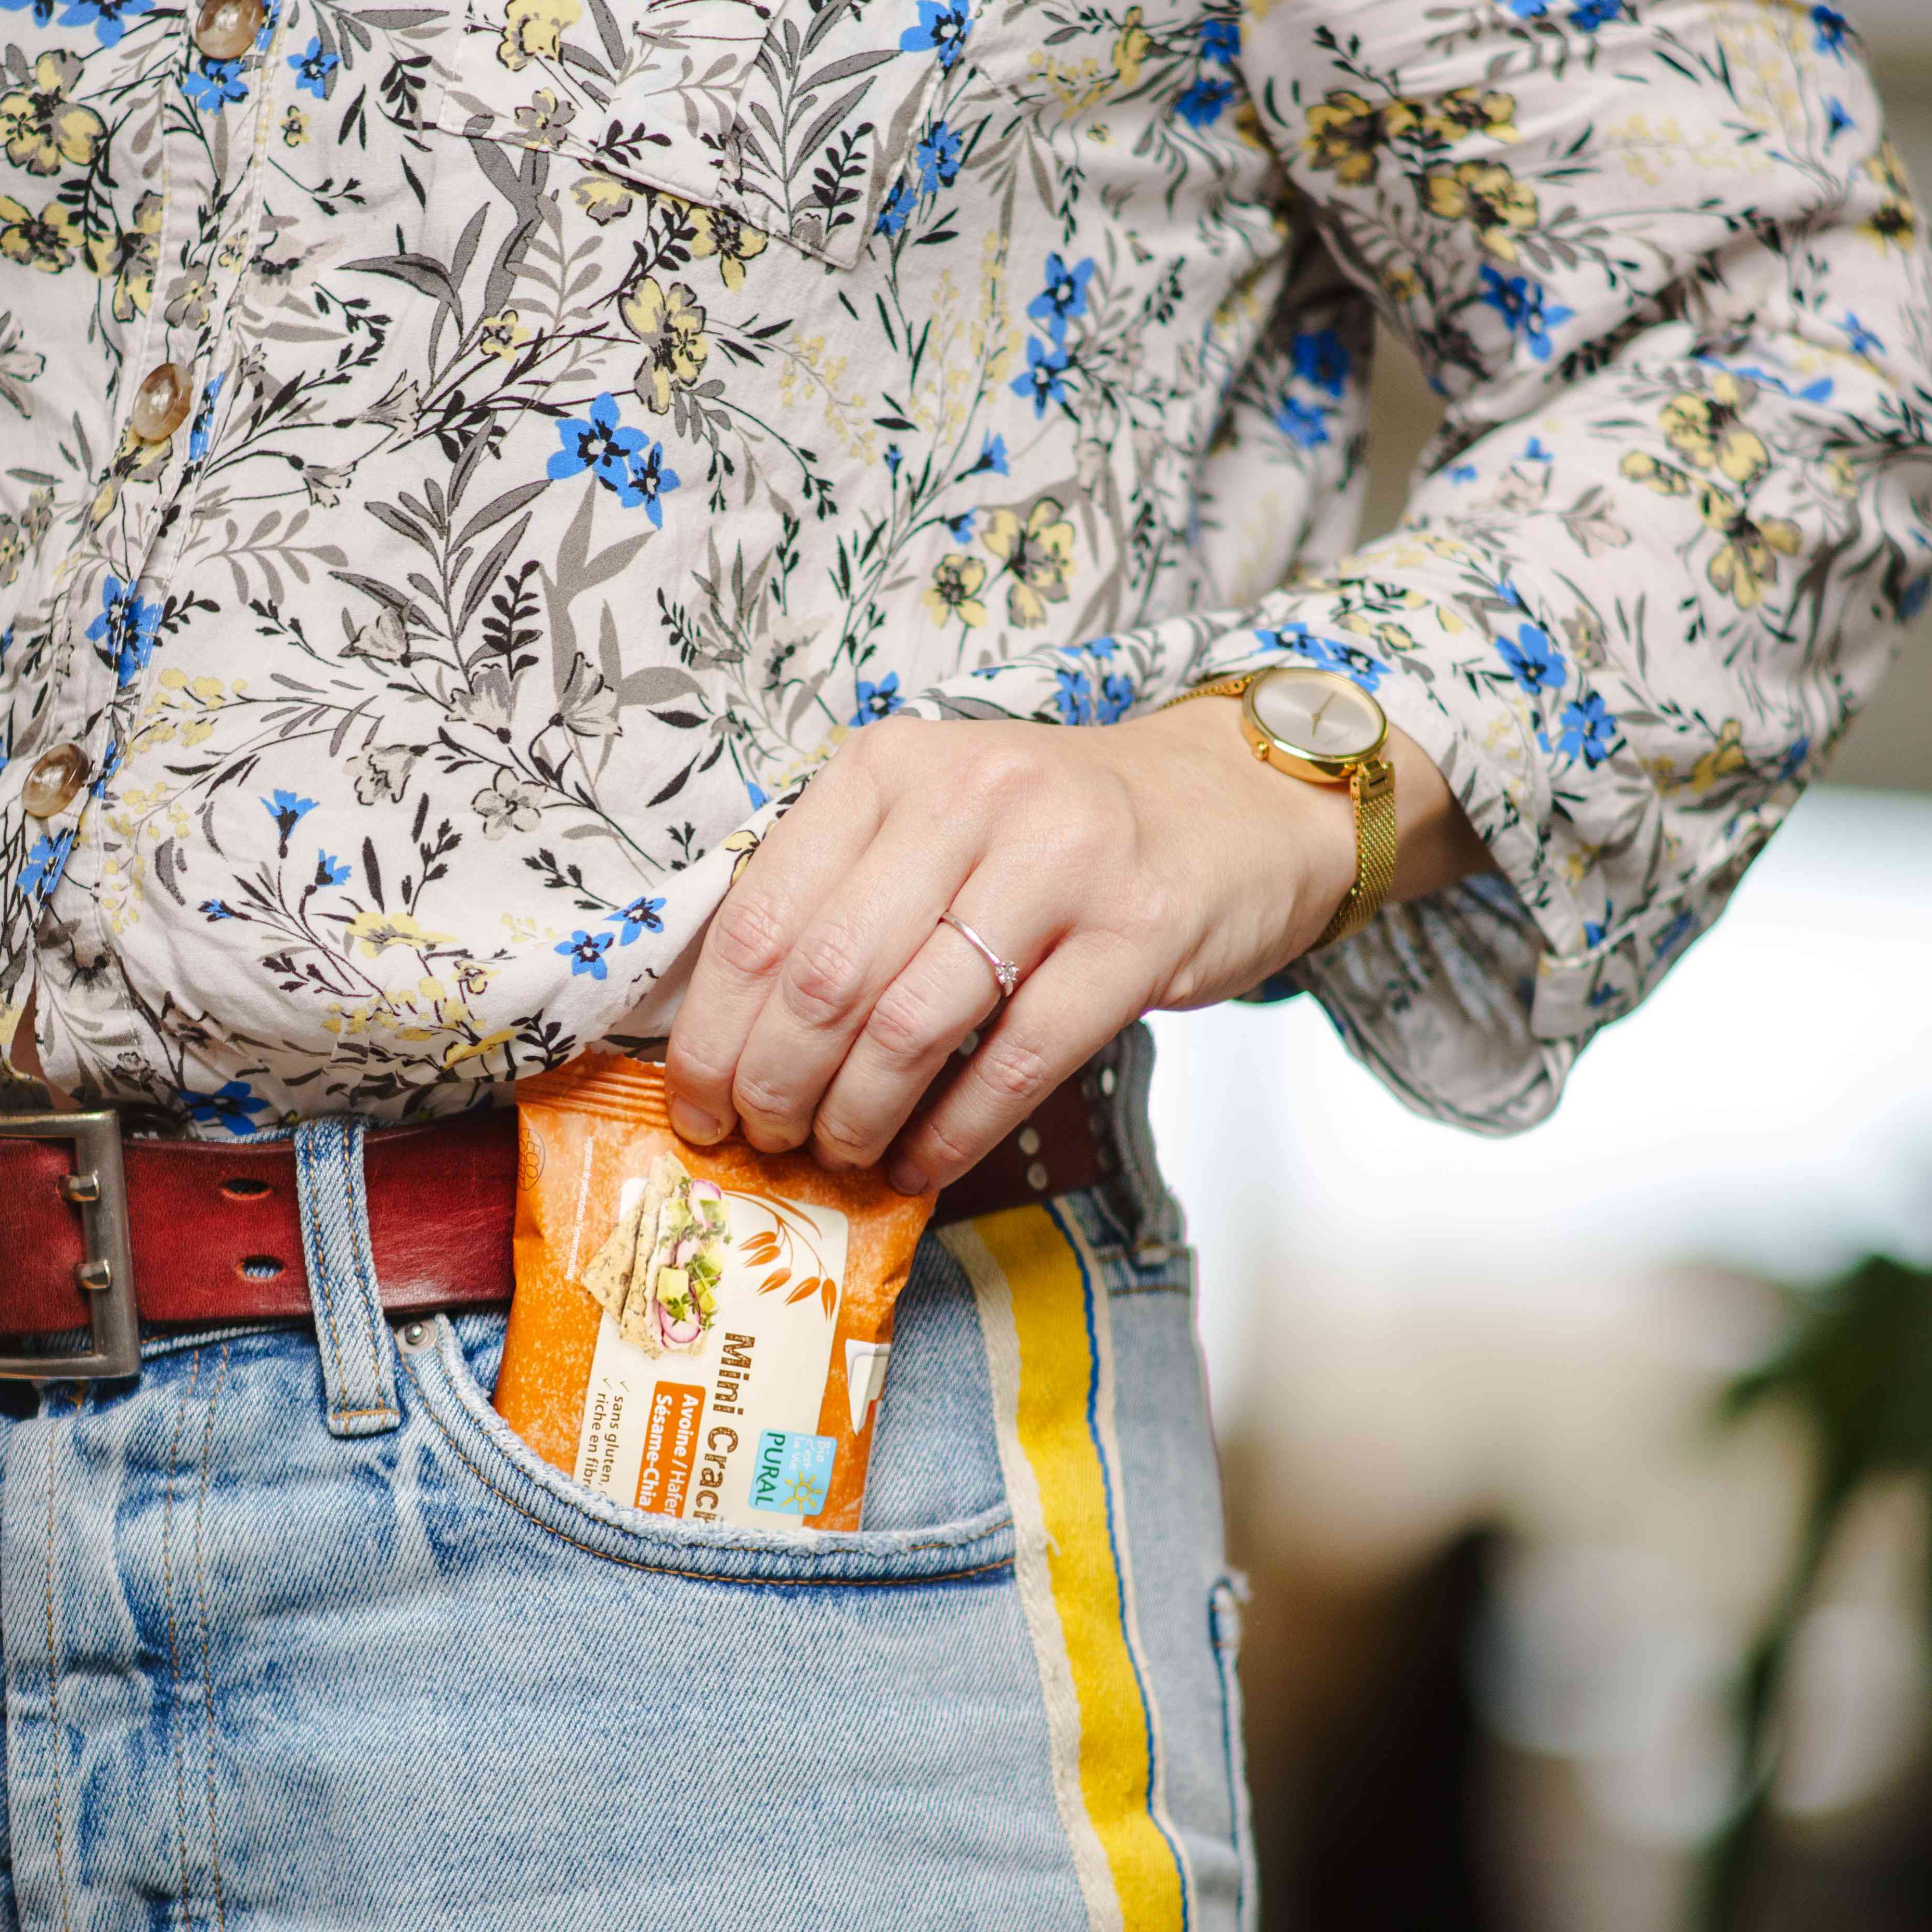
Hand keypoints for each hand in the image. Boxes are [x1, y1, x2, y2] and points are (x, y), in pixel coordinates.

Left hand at [663, 694, 1481, 1192]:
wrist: (1236, 802)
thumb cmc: (1058, 835)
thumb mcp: (934, 821)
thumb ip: (838, 896)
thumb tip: (728, 1038)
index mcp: (888, 768)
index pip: (758, 915)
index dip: (711, 1032)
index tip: (695, 1104)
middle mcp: (968, 799)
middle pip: (824, 980)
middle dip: (775, 1087)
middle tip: (766, 1141)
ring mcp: (1060, 864)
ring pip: (911, 1027)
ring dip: (857, 1118)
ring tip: (841, 1155)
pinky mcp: (1136, 934)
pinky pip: (1015, 1061)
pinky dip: (951, 1132)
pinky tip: (921, 1163)